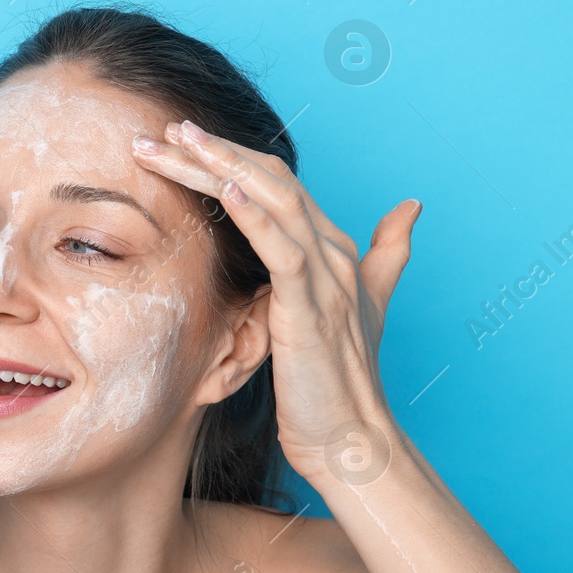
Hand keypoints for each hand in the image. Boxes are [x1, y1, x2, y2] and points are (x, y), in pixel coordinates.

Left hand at [132, 120, 420, 479]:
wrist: (352, 441)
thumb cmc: (340, 383)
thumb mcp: (361, 310)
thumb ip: (386, 256)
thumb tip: (412, 209)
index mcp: (332, 249)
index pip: (277, 183)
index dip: (230, 156)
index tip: (179, 141)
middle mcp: (332, 253)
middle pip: (270, 180)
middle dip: (212, 152)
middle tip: (160, 131)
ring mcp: (324, 279)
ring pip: (273, 202)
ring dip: (220, 167)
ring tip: (175, 141)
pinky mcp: (310, 310)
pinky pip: (282, 251)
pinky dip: (254, 216)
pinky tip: (225, 190)